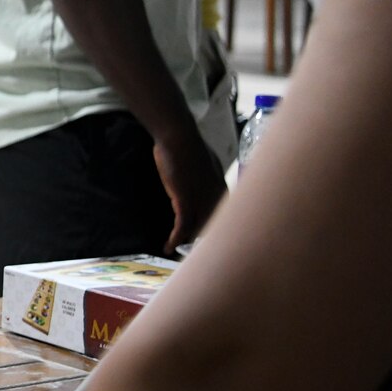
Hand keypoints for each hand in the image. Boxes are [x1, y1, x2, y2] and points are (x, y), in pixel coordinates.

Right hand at [154, 132, 227, 253]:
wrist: (179, 138)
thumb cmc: (189, 147)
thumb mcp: (205, 164)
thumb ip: (207, 177)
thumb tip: (203, 181)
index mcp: (222, 190)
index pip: (223, 218)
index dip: (213, 230)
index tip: (205, 239)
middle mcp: (216, 199)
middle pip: (212, 227)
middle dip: (201, 239)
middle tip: (191, 252)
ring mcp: (202, 201)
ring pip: (198, 229)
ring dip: (187, 242)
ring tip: (179, 252)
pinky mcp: (186, 202)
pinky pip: (182, 227)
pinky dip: (175, 238)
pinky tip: (168, 246)